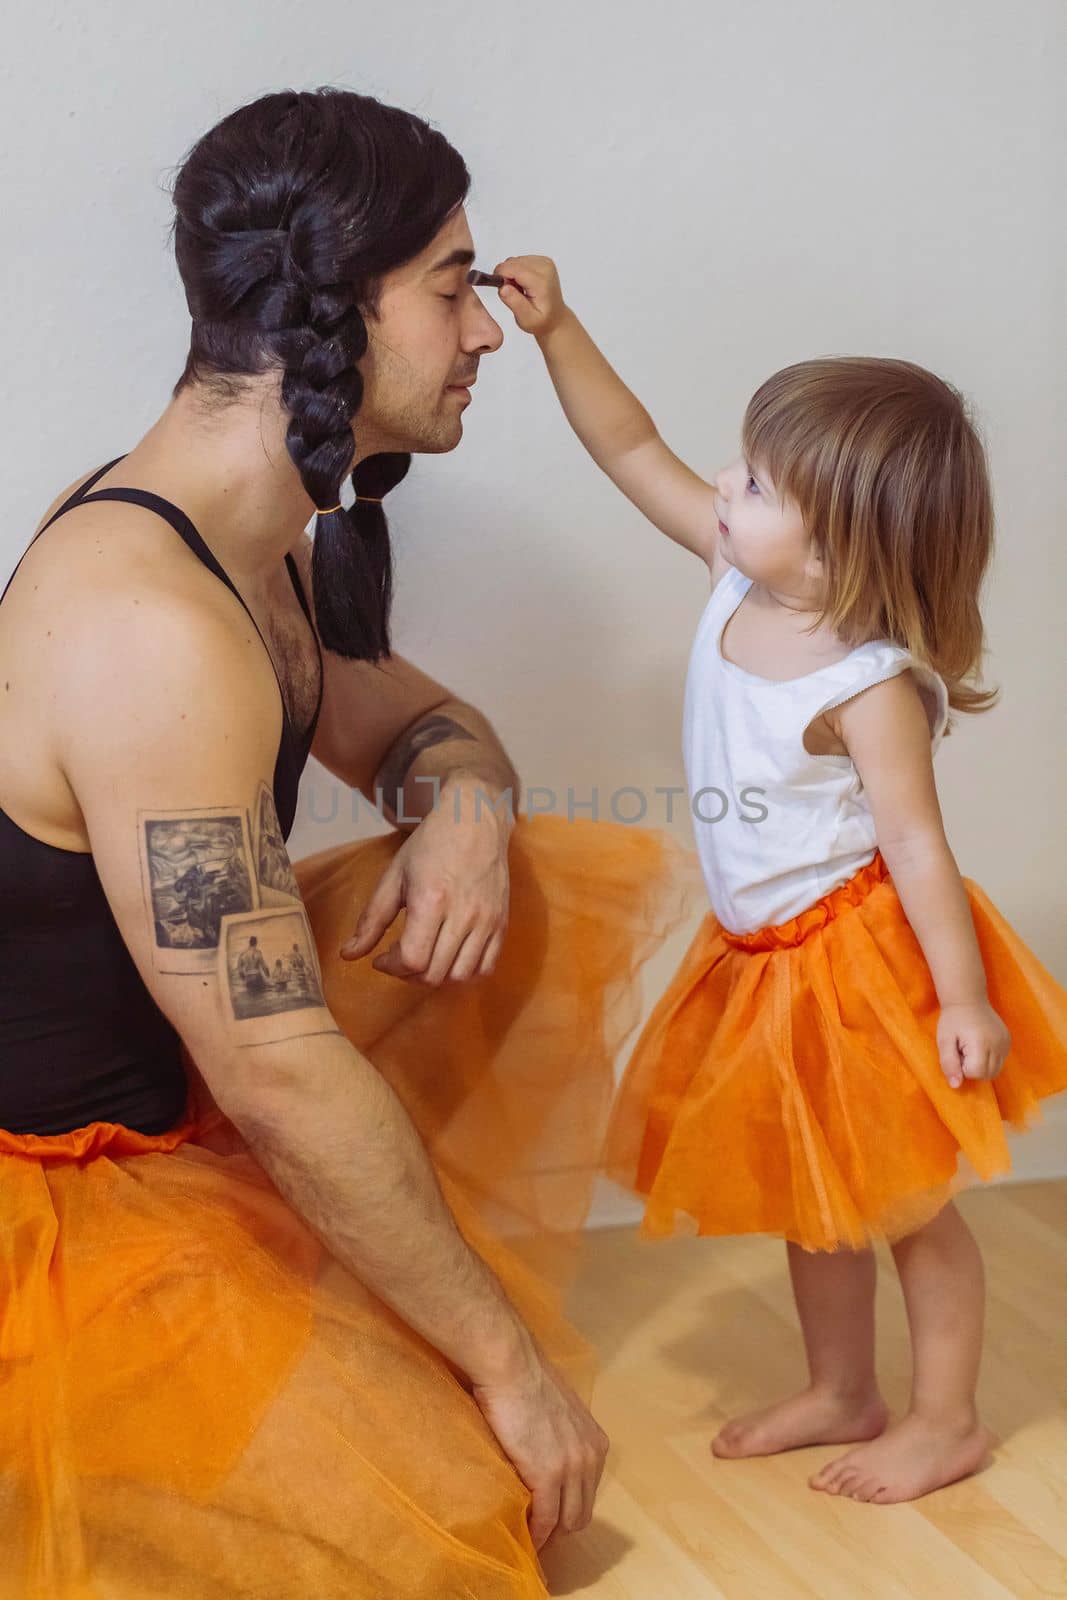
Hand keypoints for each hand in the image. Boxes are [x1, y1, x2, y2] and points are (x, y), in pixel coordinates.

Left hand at [339, 779, 510, 982]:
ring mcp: (487, 921)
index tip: (381, 958)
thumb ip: (371, 919)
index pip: (413, 960)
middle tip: (399, 958)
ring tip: (425, 958)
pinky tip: (449, 958)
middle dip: (408, 974)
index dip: (391, 968)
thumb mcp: (394, 876)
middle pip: (435, 974)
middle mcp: (463, 914)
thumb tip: (348, 955)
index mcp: (431, 900)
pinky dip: (464, 974)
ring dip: (436, 977)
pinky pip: (486, 967)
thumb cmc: (431, 844)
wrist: (476, 819)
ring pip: (460, 976)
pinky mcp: (502, 923)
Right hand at [472, 1353, 608, 1550]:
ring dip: (551, 1533)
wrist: (511, 1366)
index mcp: (596, 1442)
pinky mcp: (547, 1477)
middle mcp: (591, 1457)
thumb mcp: (560, 1410)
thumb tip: (548, 1449)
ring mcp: (571, 1469)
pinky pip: (546, 1519)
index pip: (590, 1491)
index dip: (571, 1506)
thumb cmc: (527, 1378)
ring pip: (569, 1520)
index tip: (552, 1514)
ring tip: (532, 1537)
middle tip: (540, 1530)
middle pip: (583, 1510)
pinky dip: (537, 1533)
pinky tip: (526, 1536)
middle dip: (563, 1525)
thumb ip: (563, 1435)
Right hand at [492, 255, 567, 339]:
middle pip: (512, 262)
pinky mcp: (542, 260)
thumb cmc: (541, 320)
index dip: (501, 278)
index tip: (504, 291)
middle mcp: (545, 268)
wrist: (555, 318)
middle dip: (506, 277)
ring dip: (511, 275)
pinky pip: (520, 261)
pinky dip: (517, 272)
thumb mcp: (526, 319)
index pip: (512, 268)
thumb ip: (515, 303)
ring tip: (519, 291)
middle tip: (514, 294)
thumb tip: (503, 288)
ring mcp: (544, 262)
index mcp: (541, 281)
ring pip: (514, 261)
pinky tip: (523, 284)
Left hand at [936, 1000, 1010, 1087]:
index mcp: (981, 1043)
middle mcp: (998, 1044)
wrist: (968, 999)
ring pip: (996, 1070)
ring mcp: (1006, 1043)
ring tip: (971, 1049)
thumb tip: (956, 1086)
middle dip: (973, 1069)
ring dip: (982, 1066)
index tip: (957, 1053)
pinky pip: (1000, 1061)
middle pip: (988, 1074)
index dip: (963, 1068)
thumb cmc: (953, 1020)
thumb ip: (949, 1064)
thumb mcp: (944, 1041)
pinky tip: (980, 1045)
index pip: (975, 1073)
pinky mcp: (1009, 1041)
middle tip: (963, 1051)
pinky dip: (989, 1059)